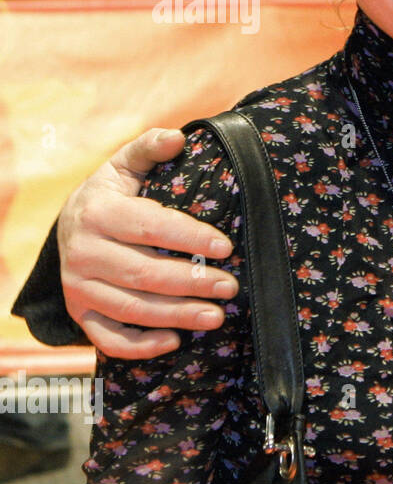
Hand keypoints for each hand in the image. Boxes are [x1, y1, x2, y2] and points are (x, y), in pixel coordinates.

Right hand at [57, 128, 237, 358]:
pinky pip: (107, 337)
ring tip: (216, 316)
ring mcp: (79, 287)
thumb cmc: (112, 194)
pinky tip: (174, 341)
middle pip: (143, 273)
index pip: (149, 226)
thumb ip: (149, 148)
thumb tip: (178, 137)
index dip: (190, 237)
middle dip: (192, 283)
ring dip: (176, 316)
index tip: (226, 247)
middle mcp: (82, 252)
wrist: (70, 225)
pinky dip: (140, 345)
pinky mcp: (81, 313)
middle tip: (231, 288)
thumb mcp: (125, 165)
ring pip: (131, 308)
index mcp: (97, 212)